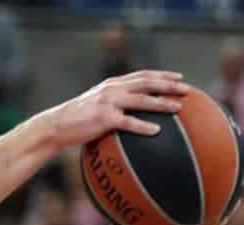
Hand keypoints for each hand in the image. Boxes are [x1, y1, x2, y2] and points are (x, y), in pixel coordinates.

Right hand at [40, 70, 188, 148]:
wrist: (56, 126)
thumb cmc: (77, 120)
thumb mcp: (96, 104)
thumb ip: (113, 102)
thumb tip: (132, 112)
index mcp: (112, 84)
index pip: (142, 75)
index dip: (162, 75)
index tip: (179, 77)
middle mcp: (112, 89)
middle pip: (146, 83)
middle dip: (168, 84)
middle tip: (186, 89)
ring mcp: (108, 103)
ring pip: (141, 100)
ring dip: (161, 103)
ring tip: (177, 107)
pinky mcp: (104, 118)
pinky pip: (128, 122)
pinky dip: (143, 125)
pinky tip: (157, 130)